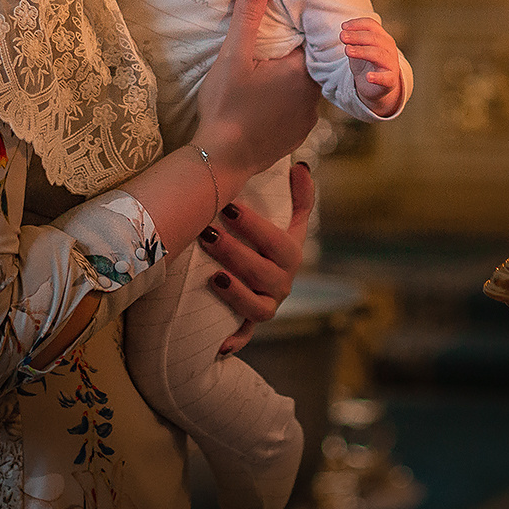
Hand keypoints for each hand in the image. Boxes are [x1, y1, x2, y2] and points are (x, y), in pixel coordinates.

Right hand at [192, 0, 320, 182]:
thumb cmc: (227, 106)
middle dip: (294, 53)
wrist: (222, 159)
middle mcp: (314, 96)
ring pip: (305, 88)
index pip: (311, 40)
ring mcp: (308, 119)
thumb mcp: (233, 56)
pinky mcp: (297, 136)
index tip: (286, 22)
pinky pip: (298, 110)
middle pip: (309, 63)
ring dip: (291, 80)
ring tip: (268, 73)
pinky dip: (286, 103)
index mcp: (302, 72)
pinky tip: (267, 102)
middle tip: (272, 45)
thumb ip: (248, 17)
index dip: (299, 29)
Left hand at [204, 161, 314, 355]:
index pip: (278, 240)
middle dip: (234, 252)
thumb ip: (300, 197)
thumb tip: (301, 166)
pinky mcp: (250, 326)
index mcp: (291, 256)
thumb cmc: (270, 244)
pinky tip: (218, 342)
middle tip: (206, 233)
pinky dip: (234, 341)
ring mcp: (268, 306)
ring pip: (258, 307)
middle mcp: (283, 283)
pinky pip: (245, 337)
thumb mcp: (289, 222)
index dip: (255, 226)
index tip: (229, 206)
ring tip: (212, 277)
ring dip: (236, 293)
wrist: (264, 284)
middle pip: (263, 272)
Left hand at [341, 17, 404, 114]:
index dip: (357, 24)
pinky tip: (368, 77)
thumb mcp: (359, 49)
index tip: (343, 26)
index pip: (372, 25)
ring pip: (379, 54)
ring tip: (347, 50)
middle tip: (342, 36)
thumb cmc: (368, 64)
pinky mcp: (391, 80)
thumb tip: (344, 33)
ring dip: (362, 51)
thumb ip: (353, 41)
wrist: (378, 87)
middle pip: (374, 38)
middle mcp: (389, 48)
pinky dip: (378, 77)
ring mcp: (392, 64)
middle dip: (357, 36)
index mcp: (382, 37)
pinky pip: (386, 78)